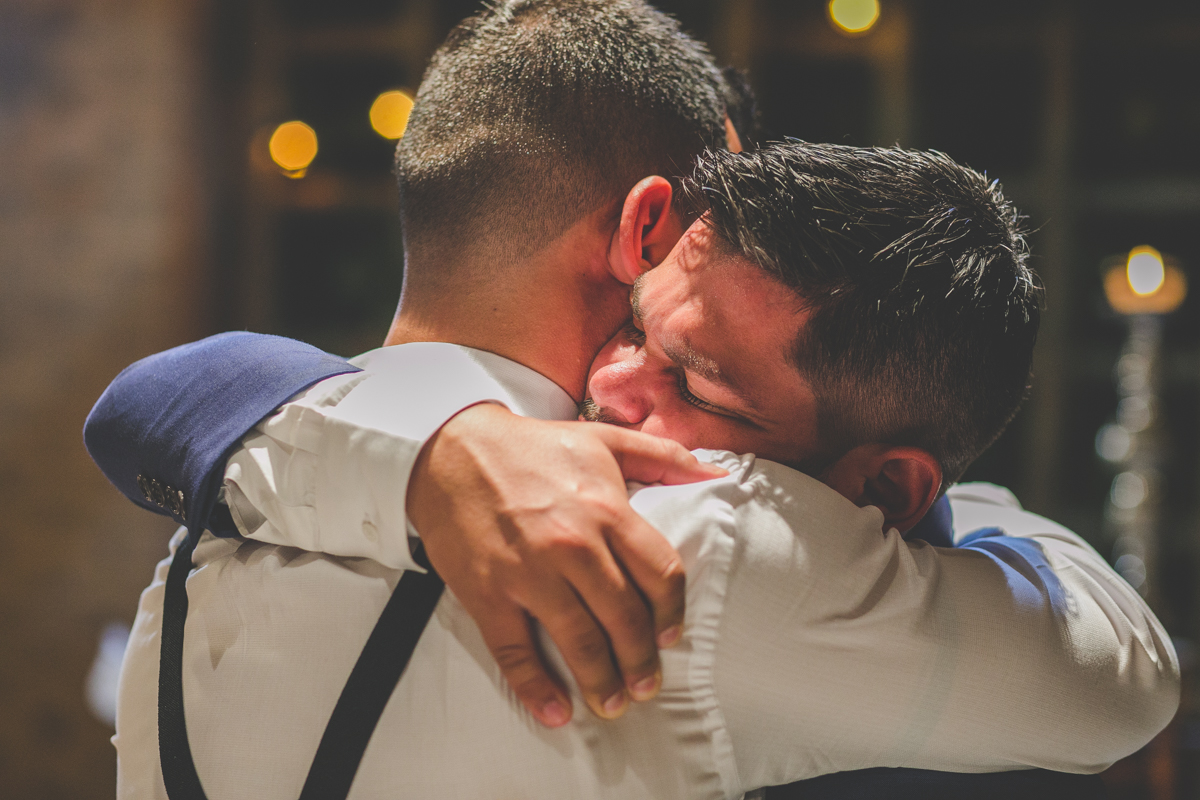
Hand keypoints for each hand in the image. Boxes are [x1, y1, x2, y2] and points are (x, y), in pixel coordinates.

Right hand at [406, 403, 725, 726]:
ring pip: (580, 641)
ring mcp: (529, 573)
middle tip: (648, 684)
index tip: (671, 635)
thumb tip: (713, 472)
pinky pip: (516, 652)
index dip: (671, 613)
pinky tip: (556, 712)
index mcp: (606, 509)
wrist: (451, 449)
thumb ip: (662, 456)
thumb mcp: (602, 441)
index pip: (660, 574)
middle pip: (625, 617)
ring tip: (613, 704)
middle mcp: (574, 545)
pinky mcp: (488, 593)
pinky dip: (537, 688)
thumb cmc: (532, 447)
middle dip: (641, 659)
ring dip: (602, 681)